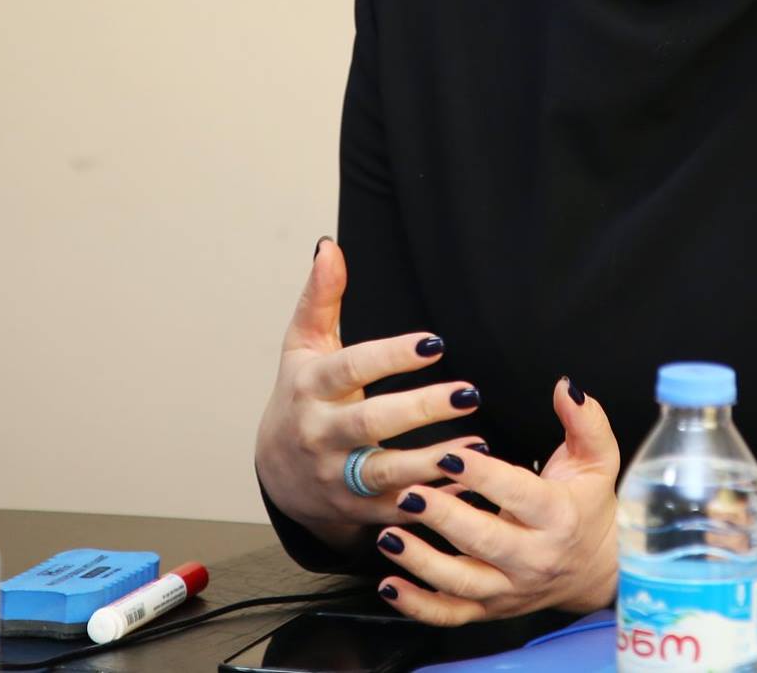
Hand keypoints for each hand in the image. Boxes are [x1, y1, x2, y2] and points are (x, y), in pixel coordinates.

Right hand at [254, 238, 487, 551]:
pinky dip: (432, 500)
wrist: (278, 473)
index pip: (350, 368)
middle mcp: (320, 434)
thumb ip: (320, 298)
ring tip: (478, 444)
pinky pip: (397, 507)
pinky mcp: (356, 510)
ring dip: (433, 461)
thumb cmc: (301, 396)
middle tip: (469, 393)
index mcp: (310, 388)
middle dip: (420, 410)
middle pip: (371, 423)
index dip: (391, 356)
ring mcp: (336, 477)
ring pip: (385, 473)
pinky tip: (468, 484)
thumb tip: (329, 246)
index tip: (435, 343)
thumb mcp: (303, 347)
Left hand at [373, 375, 621, 623]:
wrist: (598, 569)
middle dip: (444, 518)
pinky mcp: (491, 609)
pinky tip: (388, 586)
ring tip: (387, 536)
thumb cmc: (589, 506)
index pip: (518, 495)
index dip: (483, 477)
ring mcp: (509, 588)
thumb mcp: (598, 459)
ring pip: (461, 583)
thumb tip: (567, 388)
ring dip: (421, 562)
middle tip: (408, 494)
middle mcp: (533, 557)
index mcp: (557, 516)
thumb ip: (586, 421)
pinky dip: (417, 606)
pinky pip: (450, 615)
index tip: (449, 457)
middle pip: (485, 541)